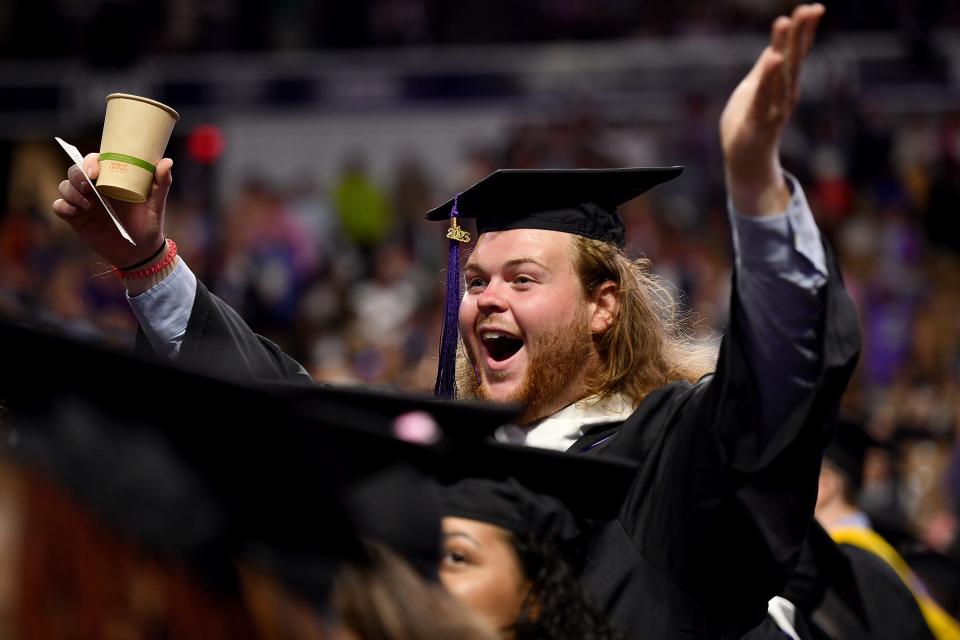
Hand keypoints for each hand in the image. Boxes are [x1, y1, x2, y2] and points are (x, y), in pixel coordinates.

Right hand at [52, 153, 173, 266]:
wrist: (140, 252)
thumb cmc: (148, 224)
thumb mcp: (156, 204)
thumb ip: (161, 183)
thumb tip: (167, 161)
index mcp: (112, 179)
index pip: (94, 161)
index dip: (90, 161)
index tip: (95, 170)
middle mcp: (95, 187)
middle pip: (75, 171)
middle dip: (77, 174)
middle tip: (88, 185)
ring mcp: (84, 202)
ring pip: (65, 186)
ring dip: (70, 191)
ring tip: (86, 204)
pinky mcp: (76, 218)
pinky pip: (59, 207)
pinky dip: (62, 206)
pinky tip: (75, 212)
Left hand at [720, 4, 823, 215]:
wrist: (745, 161)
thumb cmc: (748, 123)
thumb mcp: (754, 89)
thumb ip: (764, 69)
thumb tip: (775, 45)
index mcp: (782, 83)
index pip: (795, 51)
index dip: (804, 30)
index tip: (813, 7)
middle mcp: (785, 93)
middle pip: (793, 57)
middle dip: (800, 32)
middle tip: (809, 8)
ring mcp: (775, 107)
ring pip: (781, 73)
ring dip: (784, 47)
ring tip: (786, 23)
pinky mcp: (760, 120)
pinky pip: (764, 95)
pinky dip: (768, 77)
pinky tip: (771, 58)